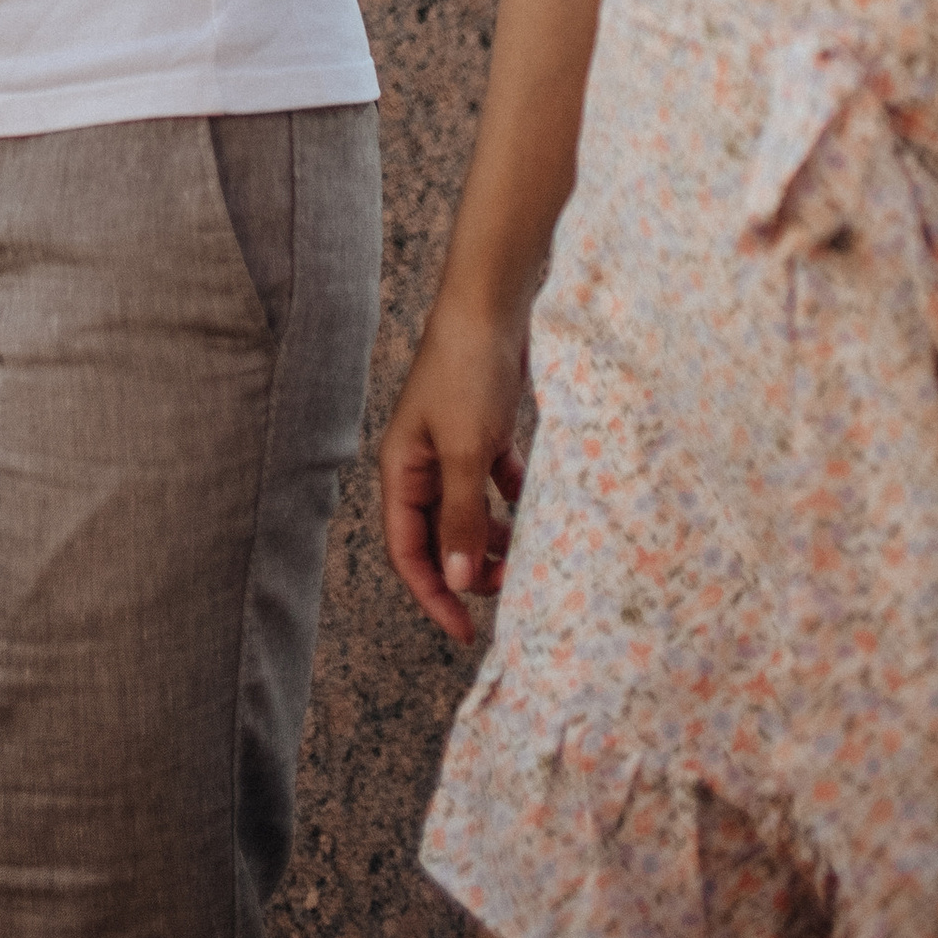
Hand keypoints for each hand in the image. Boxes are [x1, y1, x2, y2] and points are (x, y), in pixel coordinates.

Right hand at [378, 292, 528, 644]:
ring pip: (469, 515)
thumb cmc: (467, 371)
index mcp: (402, 470)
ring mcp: (453, 449)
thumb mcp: (465, 451)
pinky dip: (512, 504)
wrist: (491, 304)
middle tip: (508, 590)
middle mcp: (423, 465)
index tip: (465, 633)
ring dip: (493, 541)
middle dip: (467, 570)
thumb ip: (460, 518)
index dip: (432, 595)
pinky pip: (493, 486)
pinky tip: (535, 511)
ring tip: (526, 556)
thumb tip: (455, 582)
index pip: (406, 550)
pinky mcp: (483, 434)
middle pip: (438, 538)